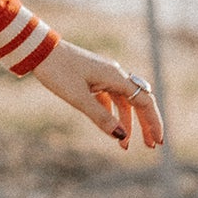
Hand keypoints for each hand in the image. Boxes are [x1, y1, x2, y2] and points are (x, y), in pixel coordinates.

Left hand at [30, 37, 164, 151]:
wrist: (39, 51)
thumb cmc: (57, 72)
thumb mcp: (78, 98)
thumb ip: (100, 117)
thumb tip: (121, 136)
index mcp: (116, 77)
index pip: (144, 102)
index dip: (153, 122)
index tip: (158, 141)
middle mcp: (114, 75)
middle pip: (138, 102)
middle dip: (144, 125)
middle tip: (150, 146)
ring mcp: (104, 76)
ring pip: (122, 102)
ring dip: (126, 123)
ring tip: (125, 146)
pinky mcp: (92, 79)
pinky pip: (108, 98)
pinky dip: (111, 114)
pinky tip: (110, 128)